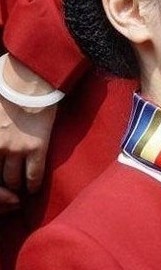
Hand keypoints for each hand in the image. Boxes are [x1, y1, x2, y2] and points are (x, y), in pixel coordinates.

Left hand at [0, 55, 56, 213]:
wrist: (29, 80)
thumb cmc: (3, 93)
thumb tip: (0, 150)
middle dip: (1, 195)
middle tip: (6, 199)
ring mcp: (16, 148)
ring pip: (13, 181)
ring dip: (15, 191)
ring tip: (18, 195)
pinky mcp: (37, 146)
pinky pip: (34, 174)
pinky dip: (33, 185)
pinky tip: (32, 190)